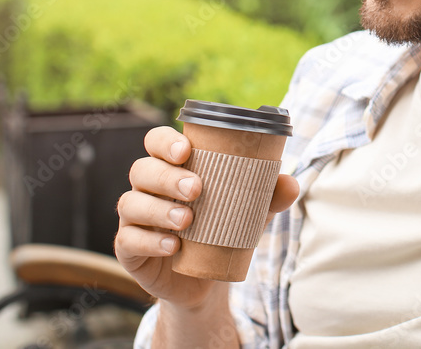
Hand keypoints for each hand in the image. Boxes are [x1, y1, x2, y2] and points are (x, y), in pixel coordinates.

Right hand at [114, 126, 299, 309]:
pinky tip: (173, 245)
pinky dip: (150, 240)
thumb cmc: (222, 230)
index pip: (156, 142)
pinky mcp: (129, 249)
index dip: (165, 141)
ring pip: (131, 203)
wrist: (205, 279)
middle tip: (197, 188)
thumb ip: (268, 196)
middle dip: (167, 176)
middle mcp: (147, 188)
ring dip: (159, 209)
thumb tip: (292, 183)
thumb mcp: (248, 212)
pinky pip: (128, 240)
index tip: (185, 150)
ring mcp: (134, 218)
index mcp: (172, 168)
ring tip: (188, 219)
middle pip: (142, 169)